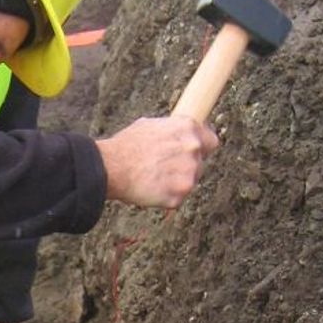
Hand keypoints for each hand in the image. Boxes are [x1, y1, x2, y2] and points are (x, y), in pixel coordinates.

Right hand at [96, 115, 218, 209]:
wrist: (111, 168)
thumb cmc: (126, 146)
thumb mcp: (150, 125)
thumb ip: (172, 131)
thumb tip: (176, 134)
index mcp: (189, 129)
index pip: (211, 141)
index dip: (201, 147)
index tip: (193, 153)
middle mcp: (193, 150)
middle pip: (200, 164)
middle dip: (185, 167)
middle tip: (163, 168)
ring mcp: (188, 175)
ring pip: (189, 182)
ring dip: (176, 183)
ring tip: (153, 179)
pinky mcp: (179, 196)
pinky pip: (176, 198)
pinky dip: (165, 197)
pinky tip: (150, 189)